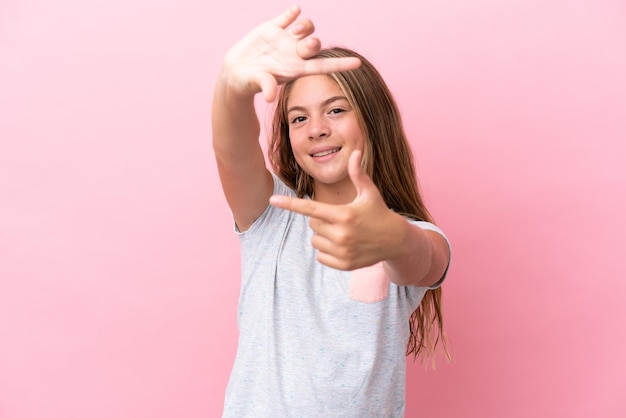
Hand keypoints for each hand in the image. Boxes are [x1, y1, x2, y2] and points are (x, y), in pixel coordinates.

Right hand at [222, 5, 360, 101]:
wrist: (237, 71)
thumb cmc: (250, 82)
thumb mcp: (259, 84)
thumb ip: (267, 86)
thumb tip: (270, 96)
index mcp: (296, 69)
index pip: (324, 66)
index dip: (341, 64)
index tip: (358, 63)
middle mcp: (294, 53)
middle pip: (314, 44)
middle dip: (312, 42)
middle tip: (302, 44)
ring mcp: (285, 39)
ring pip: (305, 27)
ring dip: (304, 25)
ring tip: (293, 29)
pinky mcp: (273, 28)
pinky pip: (288, 16)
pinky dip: (293, 13)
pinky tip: (294, 11)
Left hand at [269, 150, 407, 270]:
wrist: (396, 241)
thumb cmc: (379, 212)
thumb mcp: (370, 192)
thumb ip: (358, 174)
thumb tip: (356, 152)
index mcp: (344, 215)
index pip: (310, 208)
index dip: (290, 204)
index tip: (272, 200)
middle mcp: (341, 235)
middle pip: (312, 225)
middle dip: (321, 221)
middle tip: (340, 219)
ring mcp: (342, 252)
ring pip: (315, 242)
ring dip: (323, 237)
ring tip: (343, 233)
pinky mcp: (344, 265)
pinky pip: (321, 257)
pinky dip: (327, 252)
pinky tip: (344, 247)